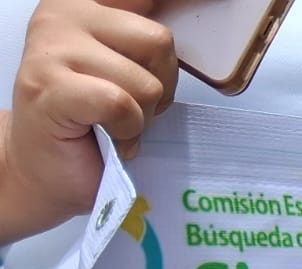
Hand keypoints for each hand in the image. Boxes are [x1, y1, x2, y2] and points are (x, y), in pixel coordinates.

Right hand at [0, 0, 175, 242]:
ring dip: (141, 115)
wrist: (49, 170)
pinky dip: (126, 130)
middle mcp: (64, 13)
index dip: (191, 0)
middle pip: (160, 41)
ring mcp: (52, 48)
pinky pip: (121, 104)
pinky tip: (108, 137)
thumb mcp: (128, 67)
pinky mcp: (50, 87)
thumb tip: (204, 13)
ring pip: (145, 82)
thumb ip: (150, 39)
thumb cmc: (95, 121)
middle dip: (161, 86)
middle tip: (132, 106)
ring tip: (114, 124)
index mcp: (86, 2)